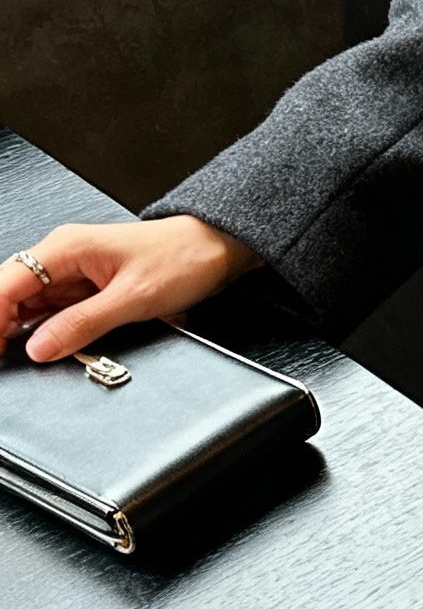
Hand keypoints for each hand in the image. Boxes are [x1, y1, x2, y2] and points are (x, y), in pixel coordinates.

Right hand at [0, 218, 260, 362]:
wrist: (214, 249)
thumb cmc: (181, 259)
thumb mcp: (132, 299)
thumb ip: (82, 323)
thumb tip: (40, 347)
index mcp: (65, 248)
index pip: (6, 282)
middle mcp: (62, 256)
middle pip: (9, 293)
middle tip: (3, 360)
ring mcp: (72, 272)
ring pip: (28, 304)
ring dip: (20, 330)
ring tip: (15, 357)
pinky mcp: (85, 287)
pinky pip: (52, 310)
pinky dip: (44, 329)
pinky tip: (45, 347)